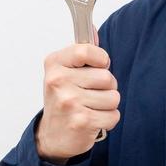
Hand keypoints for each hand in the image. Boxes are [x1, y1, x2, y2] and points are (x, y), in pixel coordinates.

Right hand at [37, 27, 119, 160]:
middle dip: (106, 87)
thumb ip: (82, 53)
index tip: (98, 66)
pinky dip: (108, 120)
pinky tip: (93, 120)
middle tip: (90, 94)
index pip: (87, 50)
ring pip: (113, 97)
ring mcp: (70, 102)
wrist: (52, 136)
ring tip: (91, 108)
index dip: (101, 59)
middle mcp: (59, 81)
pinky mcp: (82, 121)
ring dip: (107, 105)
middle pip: (107, 77)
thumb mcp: (64, 72)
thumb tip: (93, 29)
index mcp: (54, 64)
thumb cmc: (62, 100)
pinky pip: (114, 115)